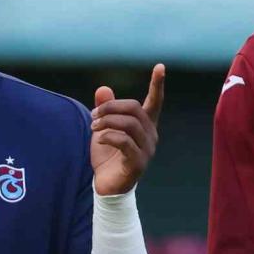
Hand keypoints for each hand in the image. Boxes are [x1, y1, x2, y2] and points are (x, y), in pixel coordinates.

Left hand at [90, 64, 164, 194]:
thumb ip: (105, 110)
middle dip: (111, 107)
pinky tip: (99, 140)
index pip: (155, 102)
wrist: (107, 187)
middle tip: (93, 115)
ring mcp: (146, 150)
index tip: (160, 66)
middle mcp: (150, 136)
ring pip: (129, 123)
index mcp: (145, 126)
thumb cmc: (108, 157)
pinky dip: (108, 137)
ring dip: (107, 121)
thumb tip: (103, 89)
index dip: (157, 84)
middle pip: (134, 108)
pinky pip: (124, 141)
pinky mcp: (138, 163)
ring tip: (93, 126)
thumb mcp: (103, 130)